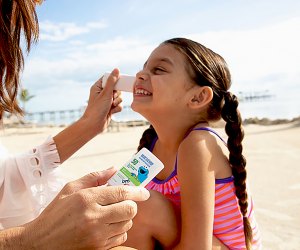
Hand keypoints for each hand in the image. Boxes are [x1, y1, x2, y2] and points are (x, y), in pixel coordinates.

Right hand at [22, 167, 149, 248]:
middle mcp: (94, 217)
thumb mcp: (70, 188)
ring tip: (111, 213)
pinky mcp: (98, 248)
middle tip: (125, 201)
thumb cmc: (56, 213)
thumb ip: (95, 177)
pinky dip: (119, 230)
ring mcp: (97, 235)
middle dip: (131, 204)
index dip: (137, 190)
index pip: (121, 192)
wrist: (40, 242)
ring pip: (127, 224)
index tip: (144, 191)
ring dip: (124, 217)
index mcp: (87, 199)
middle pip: (130, 209)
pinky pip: (121, 237)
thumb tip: (115, 169)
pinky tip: (107, 226)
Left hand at [82, 68, 122, 133]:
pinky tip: (111, 112)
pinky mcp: (111, 108)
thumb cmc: (97, 108)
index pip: (109, 78)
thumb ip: (112, 81)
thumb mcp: (106, 93)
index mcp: (98, 87)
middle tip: (112, 97)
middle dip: (116, 94)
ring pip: (119, 97)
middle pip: (116, 88)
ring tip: (111, 106)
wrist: (94, 124)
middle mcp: (102, 93)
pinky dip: (117, 108)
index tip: (118, 83)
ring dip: (117, 102)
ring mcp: (107, 101)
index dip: (115, 80)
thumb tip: (116, 69)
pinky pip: (119, 105)